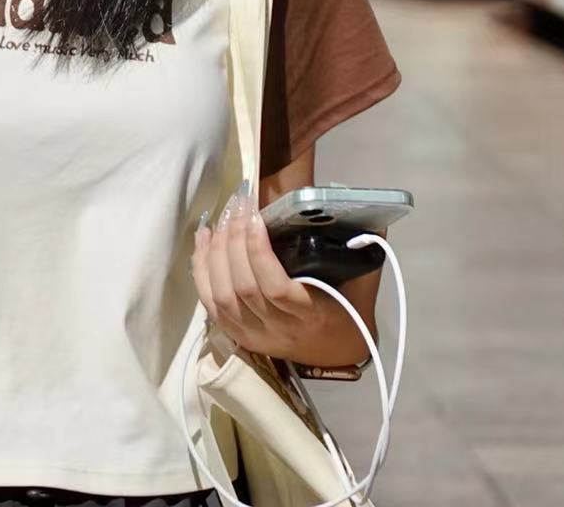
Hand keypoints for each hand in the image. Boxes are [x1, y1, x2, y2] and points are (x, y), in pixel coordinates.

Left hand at [192, 185, 370, 367]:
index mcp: (311, 317)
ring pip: (220, 295)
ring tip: (220, 220)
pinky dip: (200, 269)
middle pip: (243, 287)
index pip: (275, 287)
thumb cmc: (349, 314)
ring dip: (214, 253)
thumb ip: (363, 253)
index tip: (256, 216)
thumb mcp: (362, 286)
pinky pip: (209, 303)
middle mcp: (278, 330)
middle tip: (236, 208)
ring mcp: (253, 335)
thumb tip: (361, 213)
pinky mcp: (236, 335)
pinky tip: (204, 240)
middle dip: (234, 242)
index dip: (258, 251)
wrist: (336, 355)